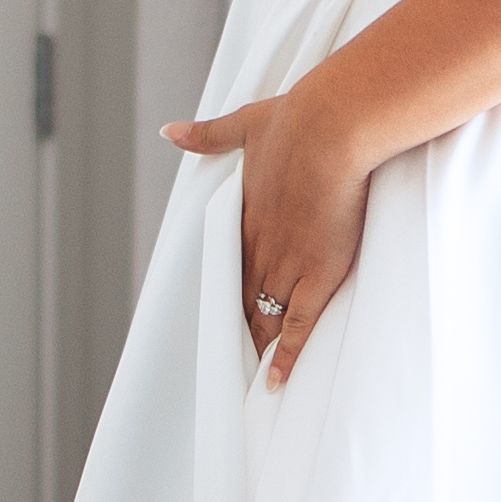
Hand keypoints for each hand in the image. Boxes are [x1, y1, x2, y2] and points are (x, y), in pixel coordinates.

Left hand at [163, 82, 372, 386]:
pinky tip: (276, 380)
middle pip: (243, 296)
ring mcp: (287, 263)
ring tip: (257, 369)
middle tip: (241, 348)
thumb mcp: (244, 123)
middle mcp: (260, 245)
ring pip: (266, 315)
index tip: (232, 302)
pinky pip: (297, 326)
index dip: (233, 284)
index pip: (233, 261)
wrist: (331, 129)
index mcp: (245, 214)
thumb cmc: (298, 120)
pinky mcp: (317, 274)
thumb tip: (169, 131)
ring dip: (260, 342)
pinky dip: (285, 356)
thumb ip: (208, 134)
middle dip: (242, 322)